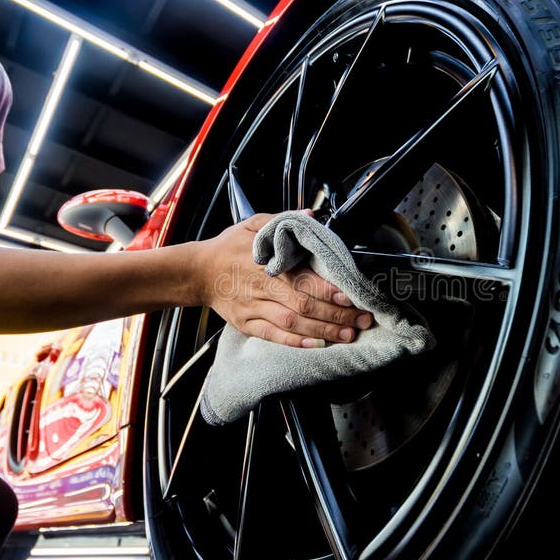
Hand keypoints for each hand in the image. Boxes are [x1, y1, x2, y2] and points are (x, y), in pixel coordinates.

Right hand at [193, 213, 372, 346]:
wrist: (197, 271)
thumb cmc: (229, 247)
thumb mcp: (253, 224)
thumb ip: (283, 220)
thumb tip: (311, 215)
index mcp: (267, 264)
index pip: (302, 279)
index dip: (327, 290)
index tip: (350, 295)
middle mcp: (262, 288)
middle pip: (303, 305)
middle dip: (336, 314)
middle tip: (362, 319)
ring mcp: (254, 308)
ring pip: (293, 323)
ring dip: (323, 331)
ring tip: (349, 334)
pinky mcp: (247, 324)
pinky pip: (273, 336)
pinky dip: (296, 342)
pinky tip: (317, 344)